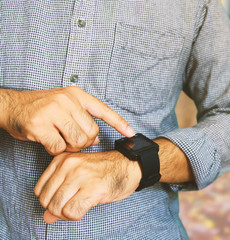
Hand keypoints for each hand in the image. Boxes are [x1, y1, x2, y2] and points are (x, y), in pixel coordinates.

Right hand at [0, 87, 133, 154]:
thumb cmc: (40, 109)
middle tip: (72, 140)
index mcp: (76, 95)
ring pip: (78, 141)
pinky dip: (56, 151)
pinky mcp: (40, 125)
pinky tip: (48, 142)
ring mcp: (53, 111)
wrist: (11, 106)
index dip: (119, 123)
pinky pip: (59, 148)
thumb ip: (82, 118)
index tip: (131, 133)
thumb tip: (98, 138)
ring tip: (60, 140)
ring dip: (71, 147)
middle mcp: (67, 100)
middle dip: (84, 142)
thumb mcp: (64, 106)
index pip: (103, 110)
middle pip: (91, 132)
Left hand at [34, 151, 140, 223]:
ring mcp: (81, 177)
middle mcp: (69, 166)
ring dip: (66, 214)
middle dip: (56, 210)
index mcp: (63, 160)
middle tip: (70, 207)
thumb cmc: (106, 170)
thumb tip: (47, 217)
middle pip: (47, 200)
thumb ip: (60, 193)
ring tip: (78, 208)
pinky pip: (72, 212)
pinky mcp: (93, 188)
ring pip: (57, 207)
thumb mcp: (78, 175)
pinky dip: (75, 216)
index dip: (49, 201)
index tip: (62, 200)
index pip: (40, 189)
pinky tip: (85, 208)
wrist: (130, 165)